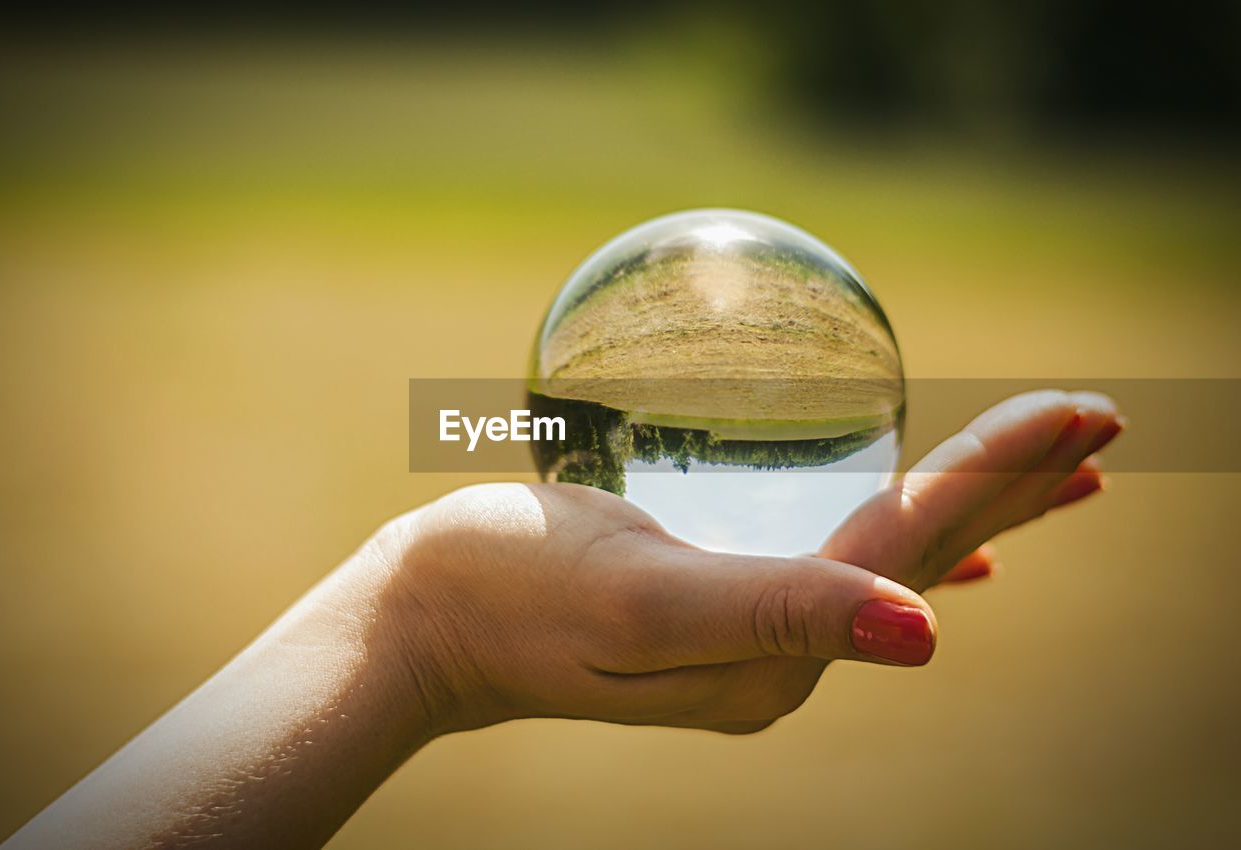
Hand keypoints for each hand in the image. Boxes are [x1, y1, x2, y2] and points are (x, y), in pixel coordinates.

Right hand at [378, 389, 1122, 736]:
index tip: (1078, 412)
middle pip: (922, 552)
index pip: (913, 546)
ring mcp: (750, 638)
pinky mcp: (716, 606)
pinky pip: (835, 563)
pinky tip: (939, 549)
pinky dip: (899, 539)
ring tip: (1054, 477)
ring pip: (890, 552)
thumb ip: (780, 611)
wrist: (423, 620)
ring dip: (975, 505)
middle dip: (1016, 486)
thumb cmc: (508, 588)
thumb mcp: (641, 598)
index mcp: (776, 654)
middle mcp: (781, 657)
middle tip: (1101, 425)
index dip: (1001, 475)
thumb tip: (926, 634)